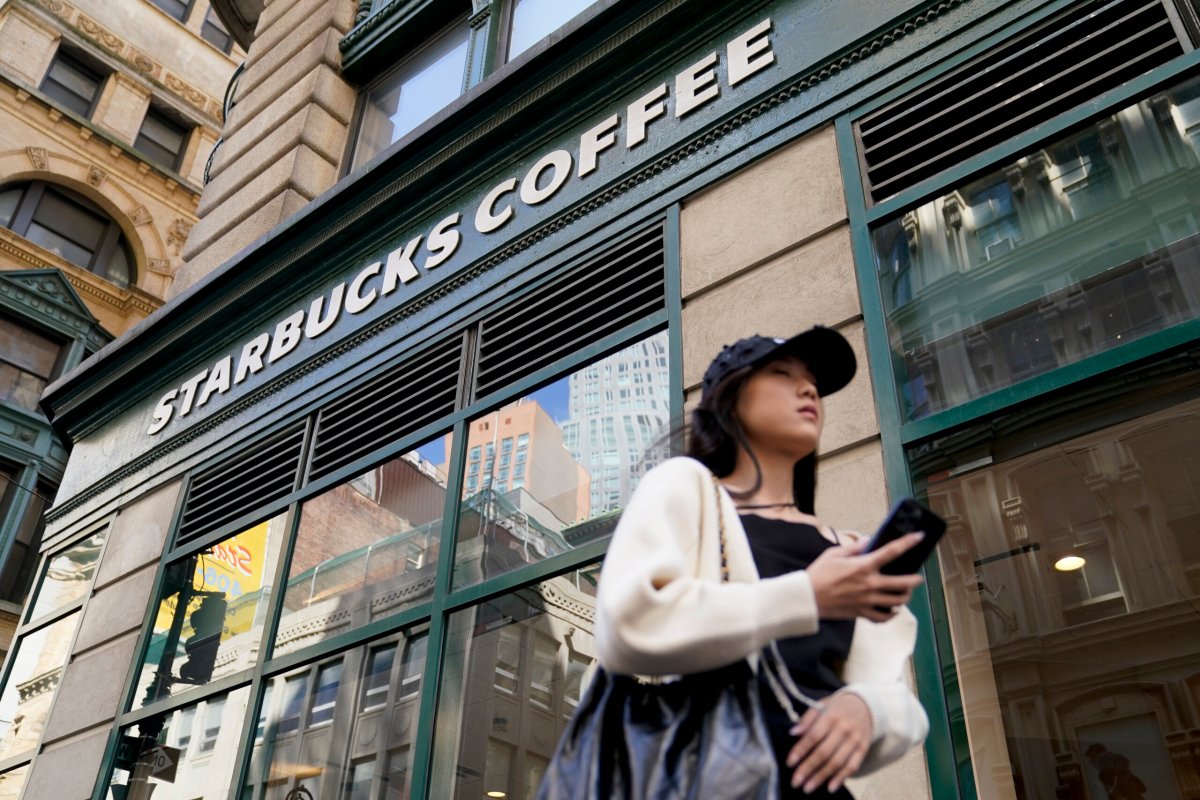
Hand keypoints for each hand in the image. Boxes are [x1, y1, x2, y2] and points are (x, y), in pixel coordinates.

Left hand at [786, 692, 872, 792]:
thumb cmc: (837, 708)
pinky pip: (852, 766)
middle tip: (796, 781)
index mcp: (830, 716)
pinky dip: (841, 778)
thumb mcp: (821, 705)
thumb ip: (807, 719)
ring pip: (837, 762)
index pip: (813, 736)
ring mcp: (854, 740)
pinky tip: (830, 787)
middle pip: (824, 752)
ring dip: (822, 777)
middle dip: (808, 768)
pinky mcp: (863, 749)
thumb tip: (793, 733)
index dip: (801, 750)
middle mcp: (843, 729)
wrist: (865, 706)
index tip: (790, 763)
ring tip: (808, 788)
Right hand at [807, 533, 924, 621]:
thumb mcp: (834, 554)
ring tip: (905, 592)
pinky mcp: (862, 613)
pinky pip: (884, 617)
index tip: (919, 537)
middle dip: (914, 579)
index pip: (891, 552)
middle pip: (903, 583)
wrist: (807, 597)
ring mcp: (867, 600)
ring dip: (905, 596)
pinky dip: (891, 614)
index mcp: (863, 566)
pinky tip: (892, 609)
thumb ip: (854, 547)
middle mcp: (869, 584)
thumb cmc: (818, 573)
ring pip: (897, 602)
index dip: (908, 543)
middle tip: (917, 577)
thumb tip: (869, 540)